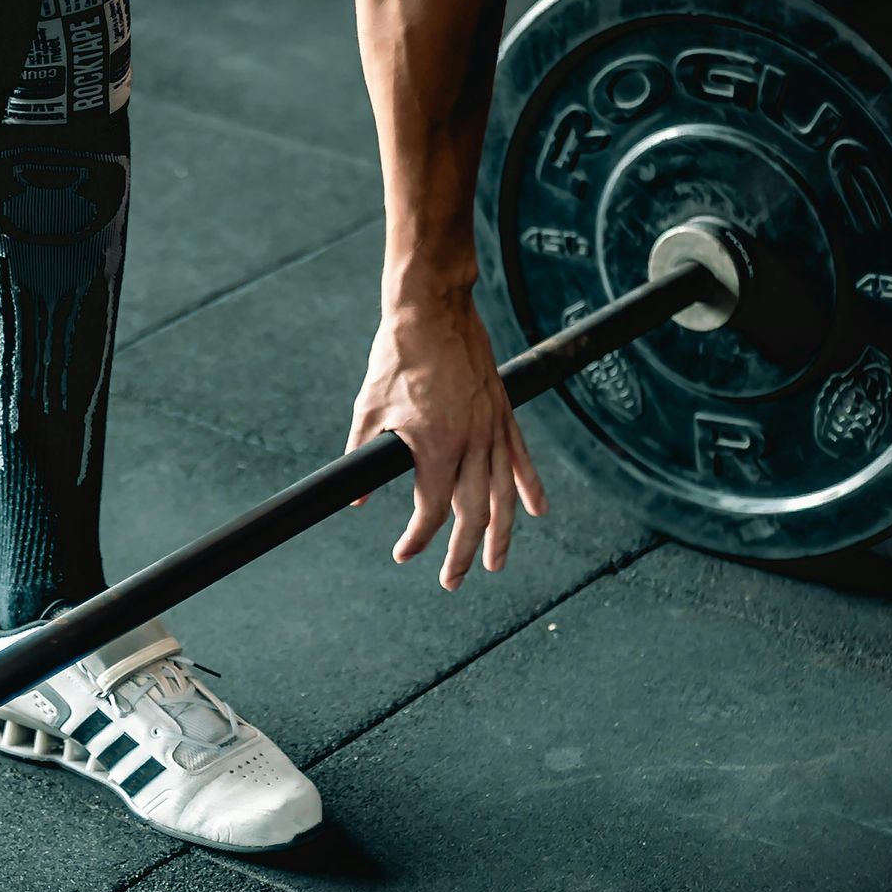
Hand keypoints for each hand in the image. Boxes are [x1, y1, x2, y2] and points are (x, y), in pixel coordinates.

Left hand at [346, 293, 546, 588]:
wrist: (433, 310)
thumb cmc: (397, 357)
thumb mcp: (369, 409)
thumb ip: (362, 459)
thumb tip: (354, 500)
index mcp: (436, 446)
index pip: (431, 510)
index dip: (418, 538)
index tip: (403, 553)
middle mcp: (471, 442)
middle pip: (473, 513)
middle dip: (463, 553)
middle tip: (452, 581)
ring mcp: (492, 428)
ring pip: (503, 493)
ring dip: (501, 533)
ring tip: (495, 563)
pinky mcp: (503, 412)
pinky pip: (521, 458)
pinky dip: (530, 487)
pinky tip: (537, 511)